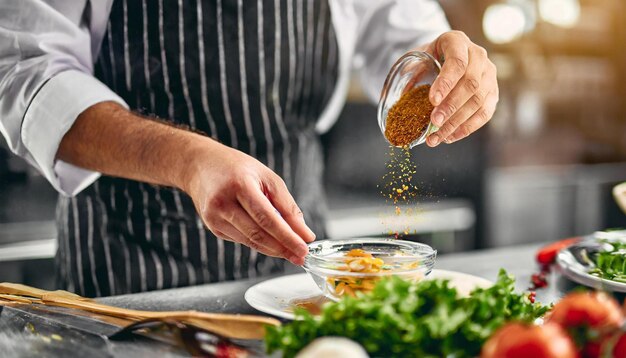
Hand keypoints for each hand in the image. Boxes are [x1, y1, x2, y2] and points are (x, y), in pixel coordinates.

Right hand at [182, 139, 314, 265]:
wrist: (200, 165)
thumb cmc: (237, 168)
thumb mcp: (267, 177)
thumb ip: (287, 206)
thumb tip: (304, 233)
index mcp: (239, 185)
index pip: (267, 219)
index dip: (287, 237)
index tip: (304, 249)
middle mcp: (223, 203)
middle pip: (257, 234)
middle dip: (283, 248)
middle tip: (301, 256)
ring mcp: (214, 218)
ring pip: (250, 241)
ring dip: (273, 249)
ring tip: (291, 252)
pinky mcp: (213, 227)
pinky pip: (242, 240)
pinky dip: (259, 242)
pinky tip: (270, 240)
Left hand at [421, 31, 498, 145]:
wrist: (442, 57)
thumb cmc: (427, 59)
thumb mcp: (415, 59)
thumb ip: (410, 74)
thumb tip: (403, 101)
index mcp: (457, 41)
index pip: (457, 62)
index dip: (446, 83)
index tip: (432, 101)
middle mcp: (478, 55)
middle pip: (470, 84)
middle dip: (451, 107)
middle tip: (434, 122)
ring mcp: (489, 74)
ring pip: (479, 101)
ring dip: (457, 122)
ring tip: (437, 137)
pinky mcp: (492, 92)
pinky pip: (485, 113)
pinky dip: (467, 128)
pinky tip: (450, 137)